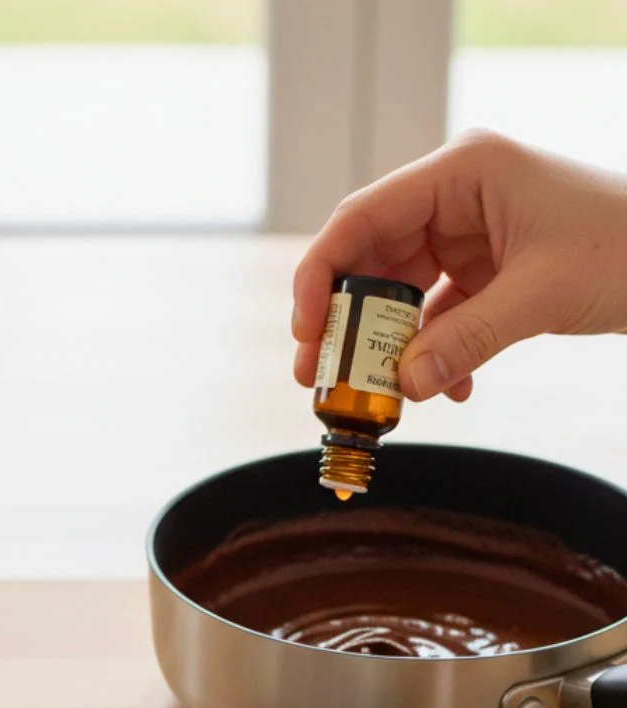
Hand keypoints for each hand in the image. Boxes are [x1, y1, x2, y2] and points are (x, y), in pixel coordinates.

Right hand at [292, 130, 626, 402]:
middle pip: (370, 261)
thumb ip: (467, 339)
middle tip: (318, 374)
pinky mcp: (482, 270)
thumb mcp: (543, 292)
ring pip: (397, 294)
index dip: (321, 274)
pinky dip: (431, 353)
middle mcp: (454, 199)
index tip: (306, 331)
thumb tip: (405, 386)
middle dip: (345, 322)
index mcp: (462, 172)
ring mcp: (466, 235)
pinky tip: (441, 387)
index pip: (363, 218)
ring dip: (384, 347)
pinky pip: (435, 316)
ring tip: (370, 393)